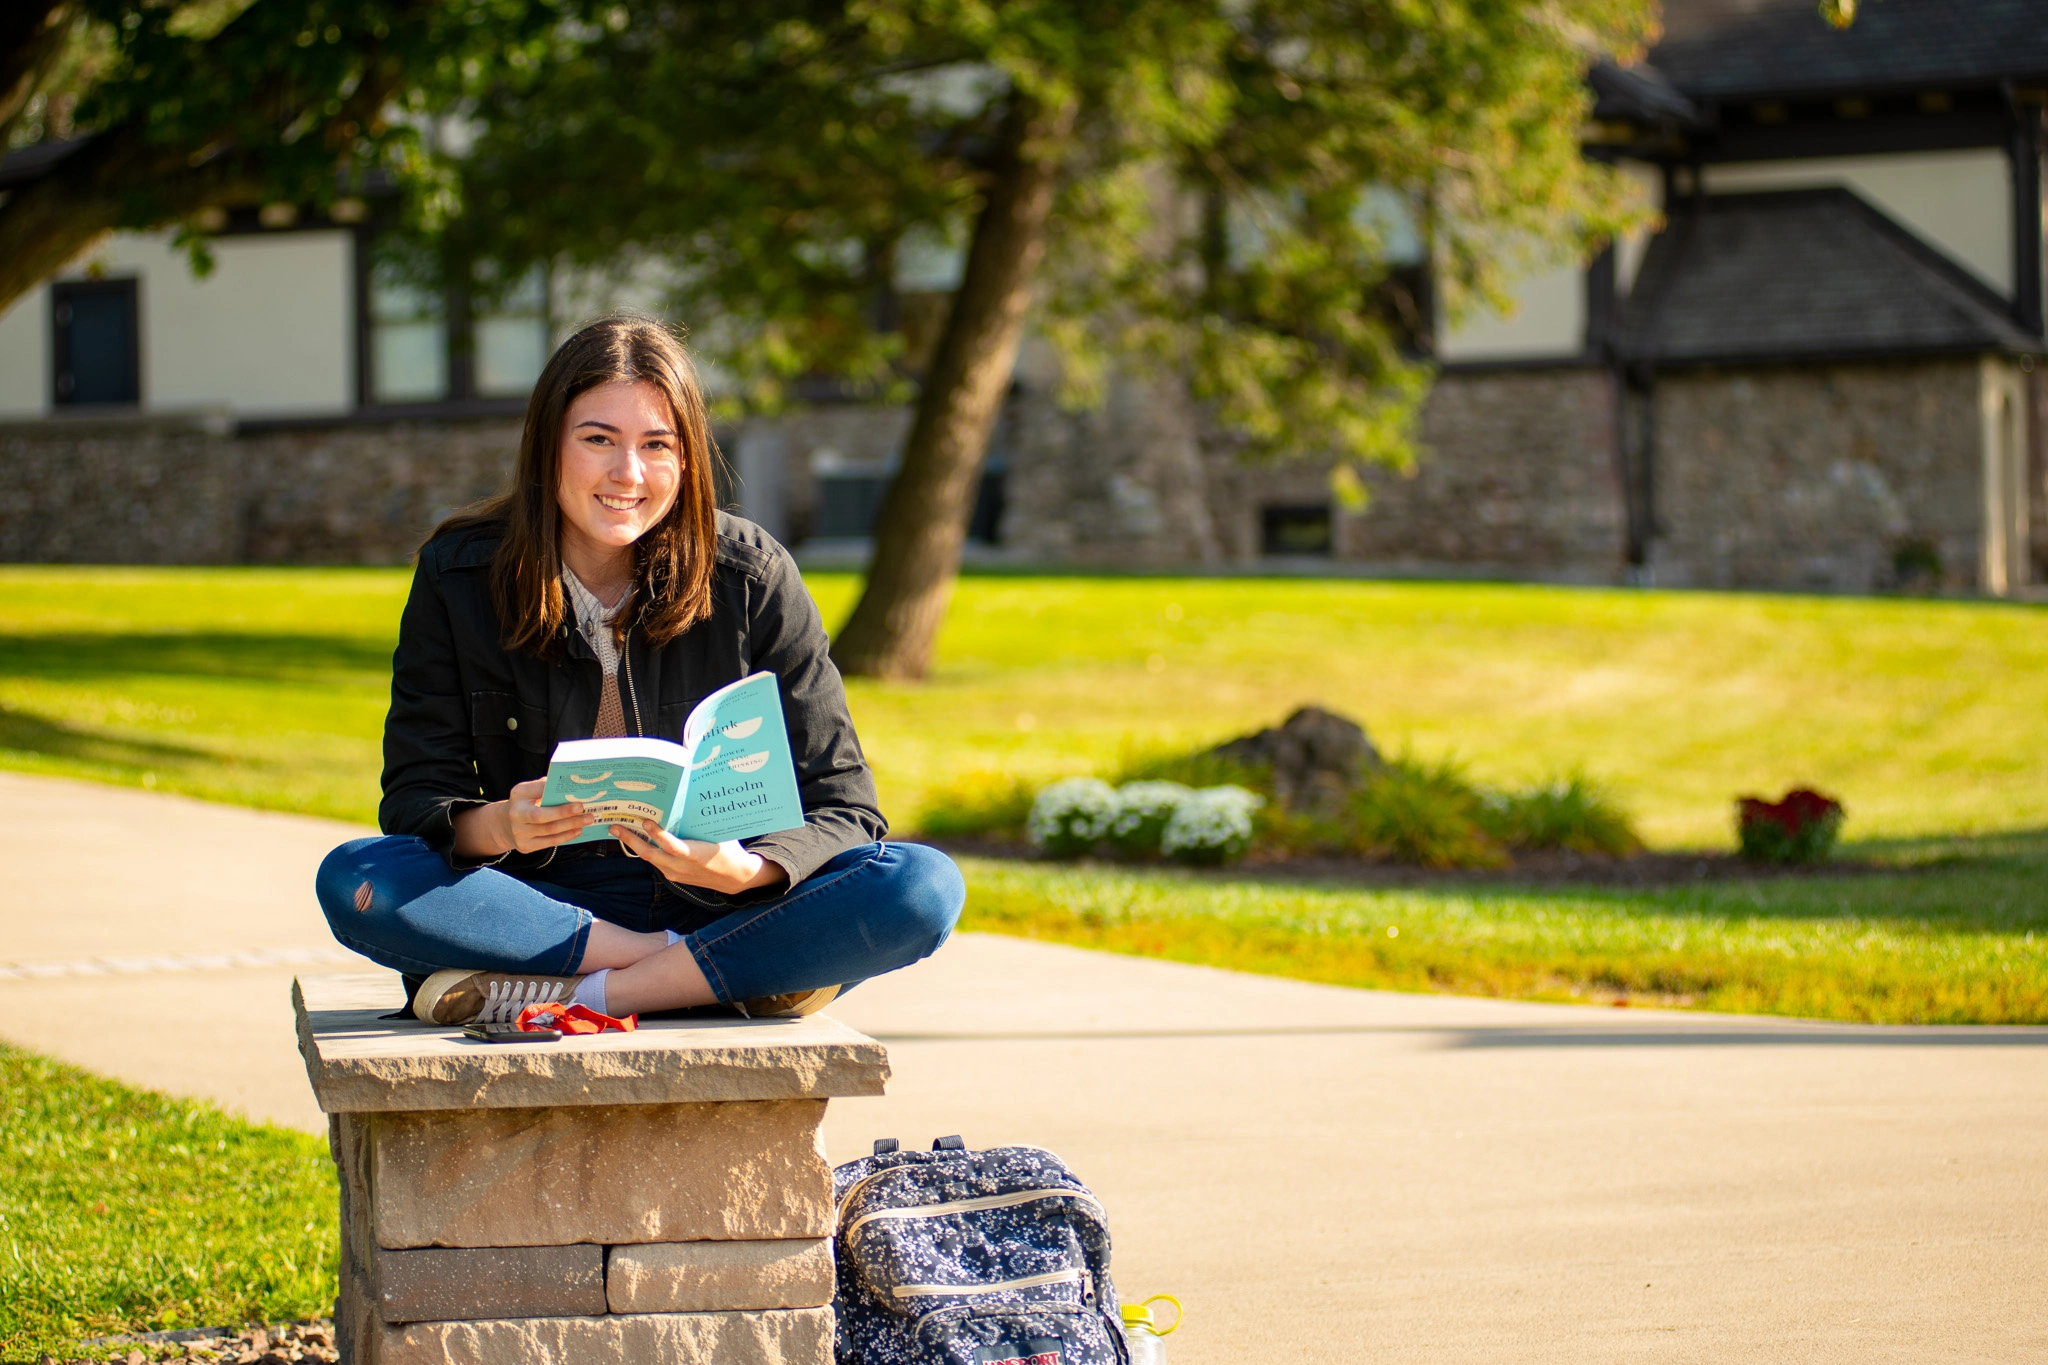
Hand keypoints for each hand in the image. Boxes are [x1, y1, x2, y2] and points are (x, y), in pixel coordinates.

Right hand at [453, 779, 590, 856]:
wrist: (505, 825)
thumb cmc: (525, 803)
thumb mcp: (530, 791)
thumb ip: (545, 787)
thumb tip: (570, 786)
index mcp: (518, 795)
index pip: (537, 791)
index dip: (554, 792)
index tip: (573, 794)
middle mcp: (516, 815)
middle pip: (542, 816)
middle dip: (565, 813)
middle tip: (584, 809)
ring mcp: (519, 833)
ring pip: (549, 831)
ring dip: (571, 825)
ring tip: (587, 820)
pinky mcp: (526, 846)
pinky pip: (549, 842)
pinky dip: (566, 836)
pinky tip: (577, 830)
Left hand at [608, 820, 788, 894]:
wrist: (734, 877)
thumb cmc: (727, 850)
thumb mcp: (718, 834)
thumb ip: (699, 824)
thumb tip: (685, 802)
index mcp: (695, 856)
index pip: (672, 847)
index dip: (658, 835)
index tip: (646, 821)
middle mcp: (681, 867)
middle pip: (650, 854)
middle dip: (630, 839)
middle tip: (614, 826)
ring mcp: (675, 873)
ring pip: (649, 858)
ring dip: (633, 844)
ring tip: (619, 828)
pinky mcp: (673, 876)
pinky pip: (656, 861)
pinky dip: (646, 849)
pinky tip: (637, 838)